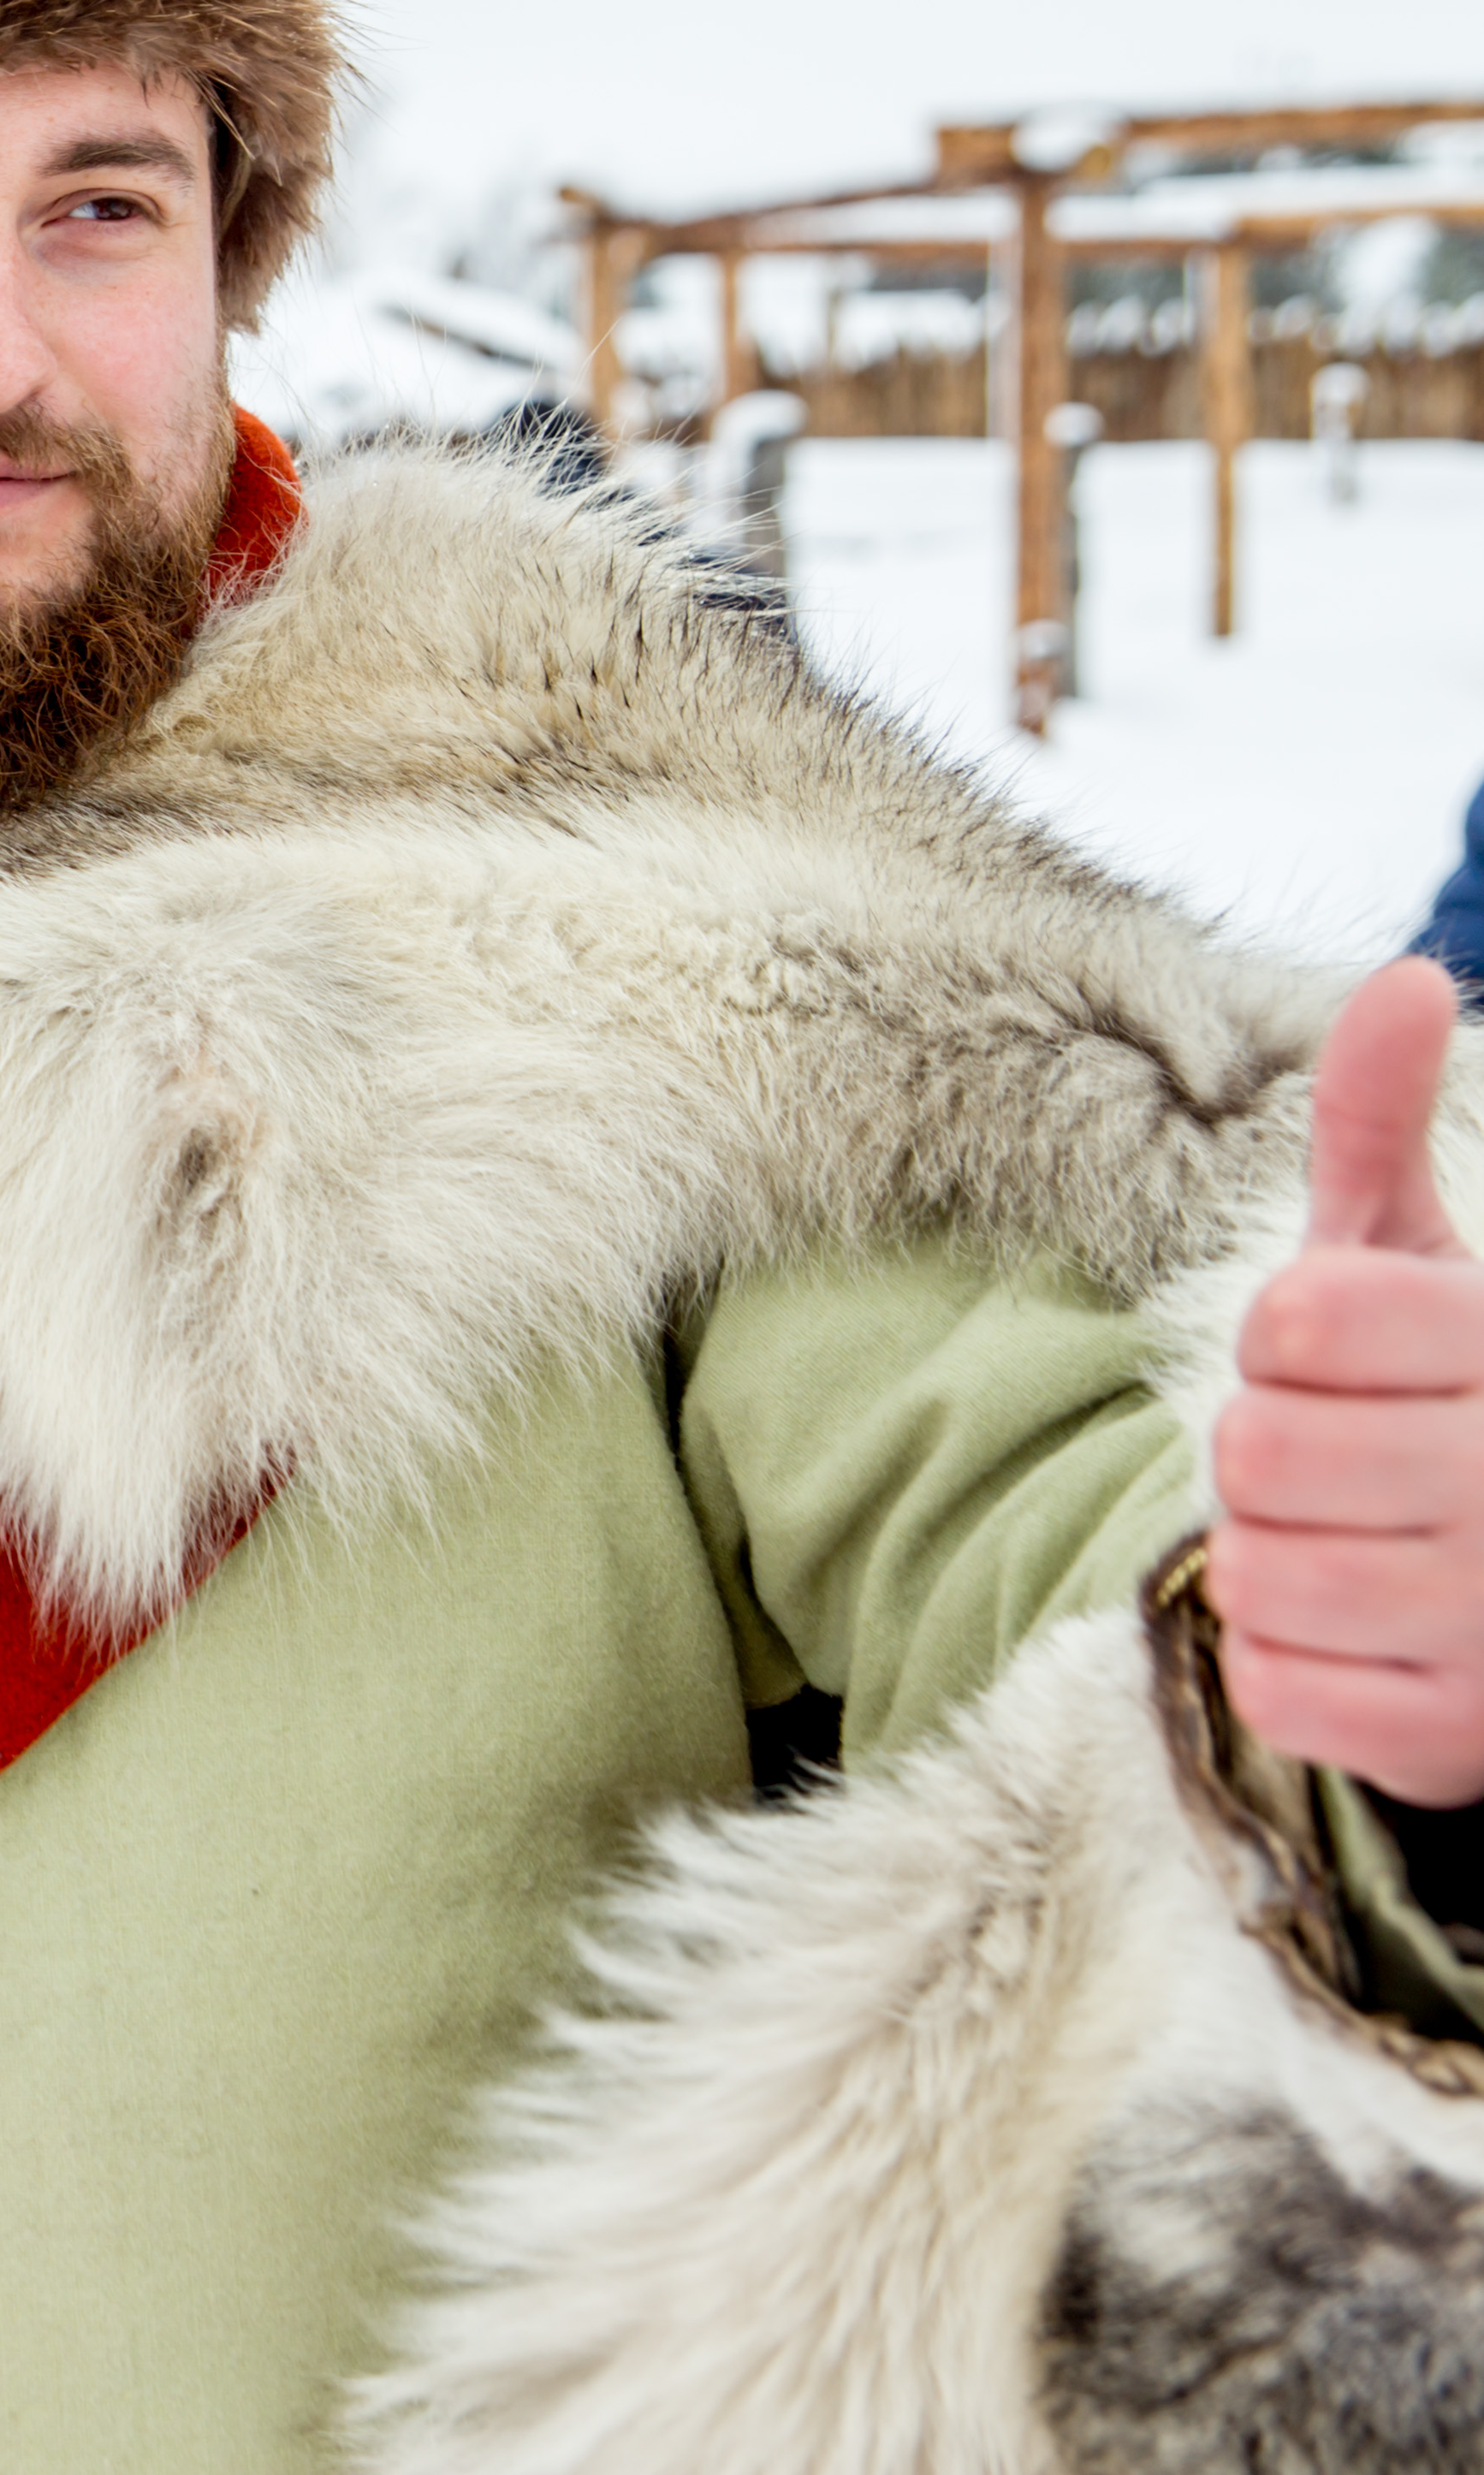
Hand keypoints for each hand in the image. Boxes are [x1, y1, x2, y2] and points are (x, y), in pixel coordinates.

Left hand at [1209, 957, 1483, 1804]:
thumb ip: (1384, 1124)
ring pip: (1255, 1571)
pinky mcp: (1457, 1735)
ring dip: (1266, 1555)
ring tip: (1347, 1538)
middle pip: (1255, 1451)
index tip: (1340, 1358)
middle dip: (1264, 1449)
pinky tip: (1356, 1632)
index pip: (1296, 1323)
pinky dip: (1282, 1659)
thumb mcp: (1417, 1255)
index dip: (1283, 1340)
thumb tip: (1405, 976)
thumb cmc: (1448, 1393)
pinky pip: (1275, 1686)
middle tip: (1336, 1457)